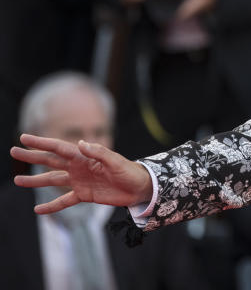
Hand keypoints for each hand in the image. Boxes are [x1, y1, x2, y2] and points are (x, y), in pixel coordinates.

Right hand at [10, 134, 152, 212]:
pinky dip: (51, 206)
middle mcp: (78, 167)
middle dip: (32, 156)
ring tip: (18, 180)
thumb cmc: (130, 171)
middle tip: (13, 151)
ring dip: (35, 180)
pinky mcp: (84, 195)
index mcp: (85, 156)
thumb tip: (82, 143)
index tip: (24, 137)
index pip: (59, 148)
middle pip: (50, 161)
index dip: (41, 142)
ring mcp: (79, 181)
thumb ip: (99, 152)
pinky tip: (38, 209)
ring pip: (52, 180)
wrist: (140, 187)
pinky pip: (64, 201)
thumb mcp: (116, 160)